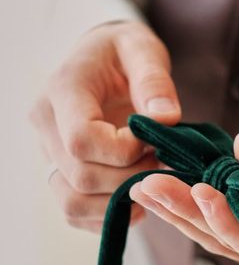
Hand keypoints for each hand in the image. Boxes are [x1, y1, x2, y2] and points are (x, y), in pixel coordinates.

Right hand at [29, 20, 180, 232]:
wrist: (104, 59)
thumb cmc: (124, 52)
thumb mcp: (143, 50)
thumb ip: (154, 81)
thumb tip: (167, 119)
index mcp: (63, 89)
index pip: (81, 139)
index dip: (124, 151)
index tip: (155, 142)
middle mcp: (46, 124)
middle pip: (81, 175)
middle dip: (131, 177)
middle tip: (165, 163)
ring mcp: (49, 152)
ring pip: (73, 200)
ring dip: (119, 202)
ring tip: (151, 183)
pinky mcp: (59, 172)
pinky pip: (75, 210)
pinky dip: (108, 214)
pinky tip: (137, 198)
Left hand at [129, 110, 238, 264]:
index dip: (231, 223)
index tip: (201, 193)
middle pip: (238, 246)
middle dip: (192, 215)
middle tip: (151, 185)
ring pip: (229, 241)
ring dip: (187, 214)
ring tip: (148, 187)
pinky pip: (234, 229)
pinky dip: (204, 210)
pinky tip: (173, 192)